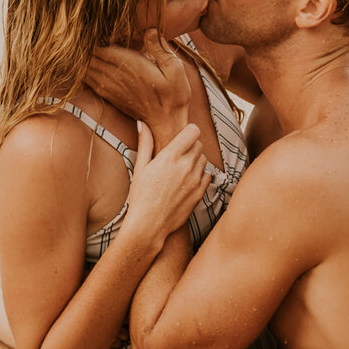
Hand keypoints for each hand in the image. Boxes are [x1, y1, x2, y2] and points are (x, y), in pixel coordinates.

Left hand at [88, 32, 194, 136]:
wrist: (166, 122)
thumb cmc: (174, 94)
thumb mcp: (175, 68)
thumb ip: (160, 48)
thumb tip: (149, 29)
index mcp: (132, 66)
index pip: (103, 48)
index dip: (94, 37)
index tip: (94, 28)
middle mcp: (118, 77)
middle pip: (91, 58)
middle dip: (86, 47)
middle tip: (85, 35)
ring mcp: (112, 88)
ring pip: (87, 70)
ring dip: (83, 59)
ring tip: (84, 48)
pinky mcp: (110, 97)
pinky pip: (89, 82)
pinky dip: (84, 72)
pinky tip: (86, 65)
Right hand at [125, 120, 212, 239]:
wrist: (148, 225)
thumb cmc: (141, 196)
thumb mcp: (140, 168)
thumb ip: (145, 143)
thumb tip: (142, 123)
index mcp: (169, 157)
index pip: (193, 131)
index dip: (188, 131)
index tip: (182, 137)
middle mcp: (185, 166)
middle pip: (199, 145)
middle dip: (190, 147)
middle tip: (177, 156)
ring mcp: (195, 180)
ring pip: (204, 160)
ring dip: (195, 161)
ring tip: (180, 170)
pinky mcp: (200, 193)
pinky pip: (208, 176)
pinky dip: (200, 176)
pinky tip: (186, 182)